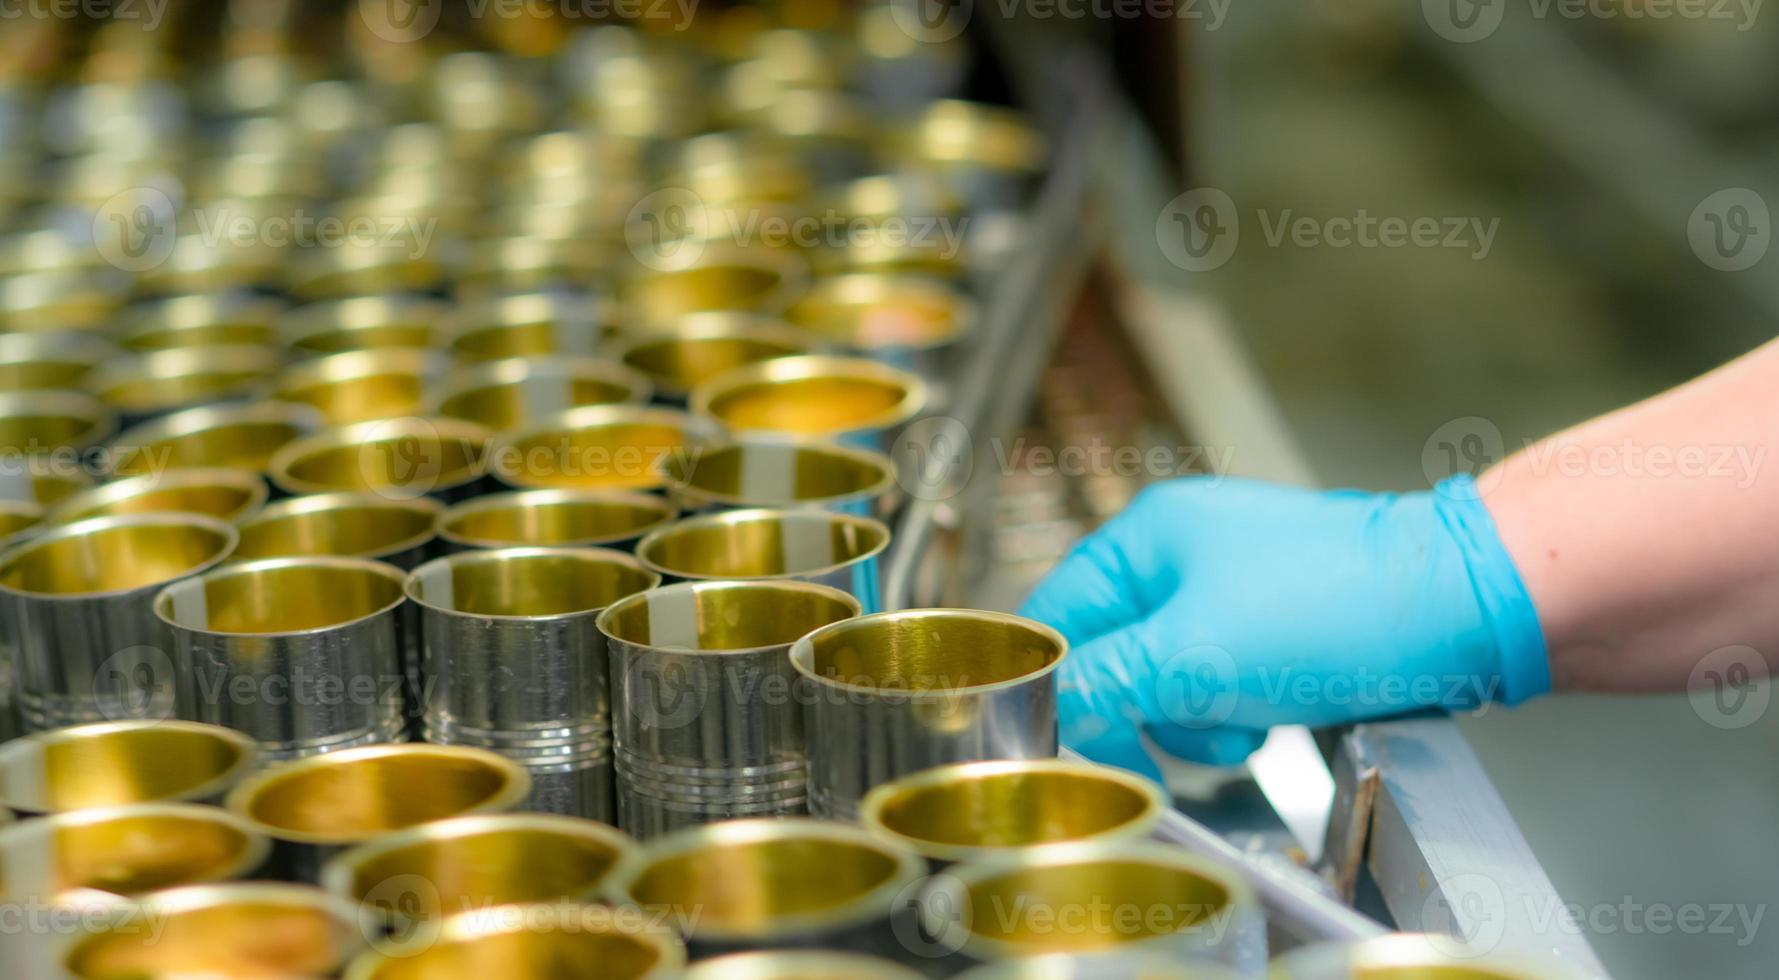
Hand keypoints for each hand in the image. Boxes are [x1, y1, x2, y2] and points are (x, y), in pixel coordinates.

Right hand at [1018, 475, 1548, 781]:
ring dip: (1194, 720)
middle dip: (1142, 709)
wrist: (1470, 606)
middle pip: (1111, 654)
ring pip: (1167, 677)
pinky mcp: (1278, 623)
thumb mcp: (1194, 655)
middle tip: (1174, 741)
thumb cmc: (1339, 608)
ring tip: (1243, 727)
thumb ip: (1105, 683)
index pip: (1057, 618)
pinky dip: (1237, 711)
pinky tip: (1272, 719)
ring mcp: (1233, 587)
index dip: (1054, 686)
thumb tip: (1048, 708)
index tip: (1067, 745)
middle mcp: (1183, 554)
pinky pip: (1222, 680)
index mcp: (1147, 537)